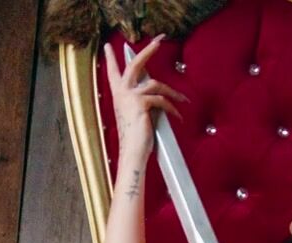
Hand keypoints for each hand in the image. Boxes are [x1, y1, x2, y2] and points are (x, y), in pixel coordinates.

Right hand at [103, 37, 188, 164]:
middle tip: (158, 41)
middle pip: (134, 64)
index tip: (108, 47)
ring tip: (183, 100)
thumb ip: (142, 101)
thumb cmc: (135, 138)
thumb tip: (157, 94)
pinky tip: (177, 116)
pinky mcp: (141, 103)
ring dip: (172, 92)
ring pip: (155, 83)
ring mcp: (130, 96)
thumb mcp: (137, 115)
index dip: (110, 59)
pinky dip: (172, 108)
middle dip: (148, 51)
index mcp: (118, 95)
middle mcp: (122, 93)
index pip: (113, 73)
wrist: (132, 152)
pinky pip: (161, 100)